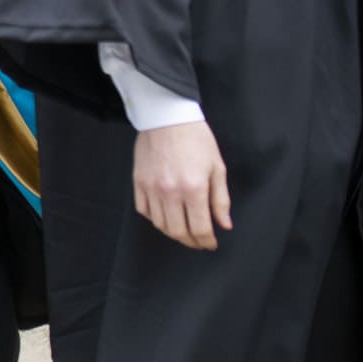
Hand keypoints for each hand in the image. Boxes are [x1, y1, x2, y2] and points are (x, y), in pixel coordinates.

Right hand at [133, 121, 231, 249]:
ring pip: (160, 224)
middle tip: (199, 242)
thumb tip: (224, 224)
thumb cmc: (196, 140)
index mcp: (194, 189)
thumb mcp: (217, 168)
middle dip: (191, 242)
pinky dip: (155, 218)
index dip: (207, 241)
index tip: (211, 243)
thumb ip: (220, 199)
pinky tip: (165, 215)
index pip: (200, 228)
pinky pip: (144, 210)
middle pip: (178, 231)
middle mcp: (170, 192)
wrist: (167, 118)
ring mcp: (151, 188)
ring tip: (183, 230)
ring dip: (173, 232)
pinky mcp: (138, 182)